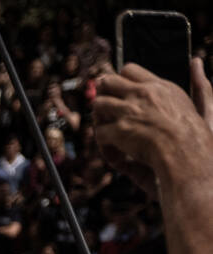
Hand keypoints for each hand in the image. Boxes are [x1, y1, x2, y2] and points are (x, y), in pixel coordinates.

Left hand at [95, 61, 212, 179]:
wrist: (187, 152)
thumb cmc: (194, 133)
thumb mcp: (197, 100)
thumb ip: (195, 82)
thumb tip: (196, 60)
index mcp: (157, 87)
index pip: (129, 70)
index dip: (120, 81)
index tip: (120, 94)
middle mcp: (141, 94)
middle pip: (108, 82)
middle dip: (103, 94)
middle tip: (105, 110)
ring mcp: (129, 111)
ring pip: (98, 104)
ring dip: (99, 118)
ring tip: (108, 130)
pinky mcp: (120, 130)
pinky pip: (99, 132)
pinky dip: (103, 143)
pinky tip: (113, 150)